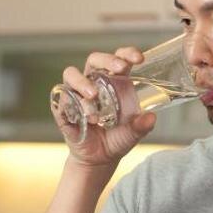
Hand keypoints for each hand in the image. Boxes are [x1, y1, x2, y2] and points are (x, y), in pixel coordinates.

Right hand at [56, 47, 156, 168]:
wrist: (100, 159)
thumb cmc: (117, 138)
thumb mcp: (134, 133)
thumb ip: (142, 125)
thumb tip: (151, 117)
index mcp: (113, 82)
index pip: (118, 59)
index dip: (126, 54)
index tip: (139, 59)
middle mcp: (93, 82)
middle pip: (94, 60)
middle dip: (106, 59)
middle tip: (119, 68)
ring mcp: (76, 94)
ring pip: (71, 74)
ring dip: (83, 82)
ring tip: (94, 95)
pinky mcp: (63, 109)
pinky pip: (61, 99)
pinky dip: (72, 104)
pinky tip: (86, 116)